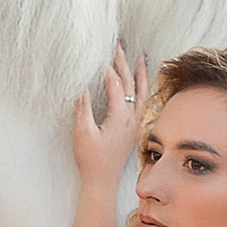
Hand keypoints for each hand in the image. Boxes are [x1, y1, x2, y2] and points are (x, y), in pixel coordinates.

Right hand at [70, 40, 148, 226]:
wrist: (102, 181)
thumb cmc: (90, 159)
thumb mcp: (82, 133)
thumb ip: (83, 108)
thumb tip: (82, 87)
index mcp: (119, 117)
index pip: (116, 85)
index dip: (108, 70)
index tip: (101, 55)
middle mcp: (131, 118)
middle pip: (131, 84)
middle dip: (124, 63)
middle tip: (119, 45)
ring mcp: (134, 124)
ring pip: (142, 92)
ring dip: (140, 73)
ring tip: (141, 57)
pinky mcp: (133, 129)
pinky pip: (143, 102)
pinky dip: (143, 88)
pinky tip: (141, 83)